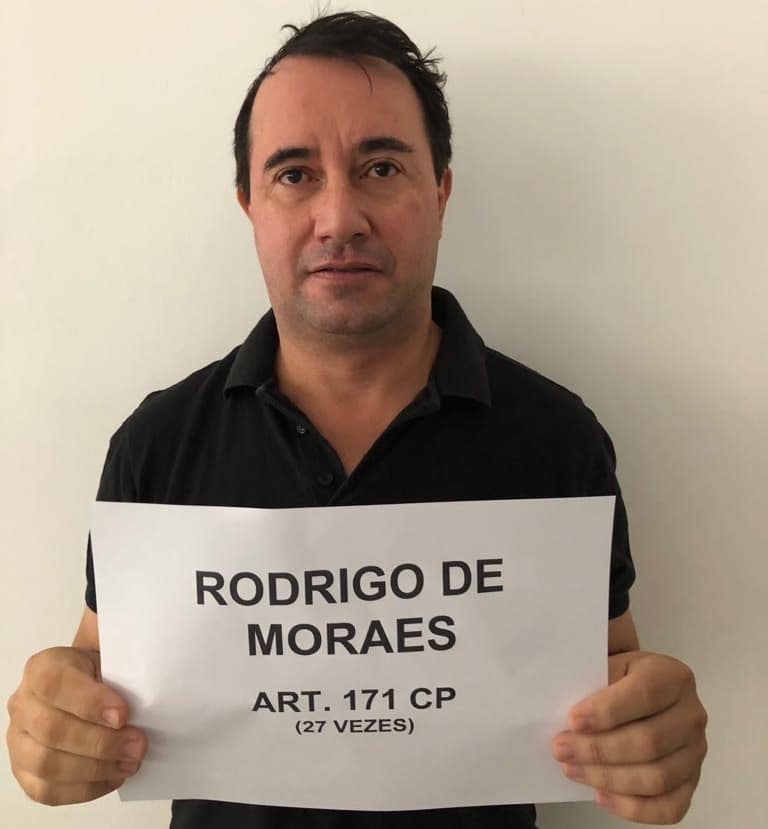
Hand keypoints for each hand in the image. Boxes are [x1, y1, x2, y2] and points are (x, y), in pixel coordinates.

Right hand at [6, 647, 146, 804]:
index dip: (90, 702)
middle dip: (101, 743)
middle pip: (52, 730)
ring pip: (47, 764)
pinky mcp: (25, 772)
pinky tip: (112, 777)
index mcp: (42, 668)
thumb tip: (133, 641)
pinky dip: (84, 789)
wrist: (90, 692)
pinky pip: (47, 790)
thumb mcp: (111, 650)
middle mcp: (24, 704)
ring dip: (95, 769)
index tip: (123, 714)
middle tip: (137, 745)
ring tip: (129, 763)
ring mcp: (19, 741)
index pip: (54, 684)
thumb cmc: (101, 673)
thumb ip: (113, 645)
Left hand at [552, 650, 706, 823]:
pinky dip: (633, 808)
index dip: (607, 711)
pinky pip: (669, 807)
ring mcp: (695, 751)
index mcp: (672, 676)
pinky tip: (600, 795)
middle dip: (598, 750)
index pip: (645, 695)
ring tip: (571, 769)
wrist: (637, 689)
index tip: (573, 721)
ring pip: (657, 778)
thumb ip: (593, 681)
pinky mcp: (691, 781)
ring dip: (608, 778)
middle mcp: (691, 714)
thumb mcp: (606, 663)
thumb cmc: (617, 677)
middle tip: (561, 749)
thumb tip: (572, 719)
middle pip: (649, 742)